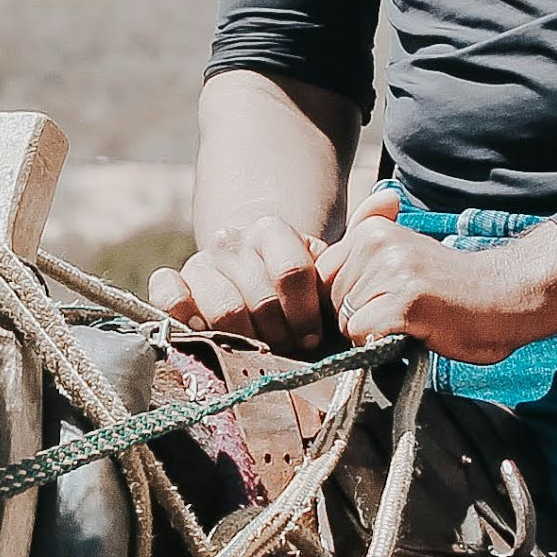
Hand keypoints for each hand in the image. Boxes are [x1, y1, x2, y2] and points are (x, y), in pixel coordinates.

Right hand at [147, 209, 342, 351]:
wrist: (255, 296)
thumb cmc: (297, 297)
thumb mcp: (328, 274)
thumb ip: (358, 243)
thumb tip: (386, 204)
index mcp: (271, 231)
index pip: (291, 271)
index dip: (305, 314)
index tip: (312, 337)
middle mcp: (231, 241)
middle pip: (260, 299)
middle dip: (279, 336)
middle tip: (287, 351)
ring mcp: (200, 263)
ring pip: (224, 310)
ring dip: (247, 342)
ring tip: (258, 352)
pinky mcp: (170, 284)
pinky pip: (170, 296)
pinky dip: (185, 317)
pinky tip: (205, 335)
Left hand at [322, 190, 556, 364]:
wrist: (504, 298)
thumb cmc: (449, 288)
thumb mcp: (400, 257)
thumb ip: (359, 255)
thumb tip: (309, 261)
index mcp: (371, 231)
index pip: (322, 278)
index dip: (346, 302)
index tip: (380, 305)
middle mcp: (377, 243)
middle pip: (331, 301)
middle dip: (358, 318)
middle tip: (402, 314)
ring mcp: (392, 270)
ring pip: (347, 320)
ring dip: (374, 332)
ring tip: (413, 320)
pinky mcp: (405, 301)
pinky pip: (364, 335)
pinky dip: (382, 344)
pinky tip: (415, 332)